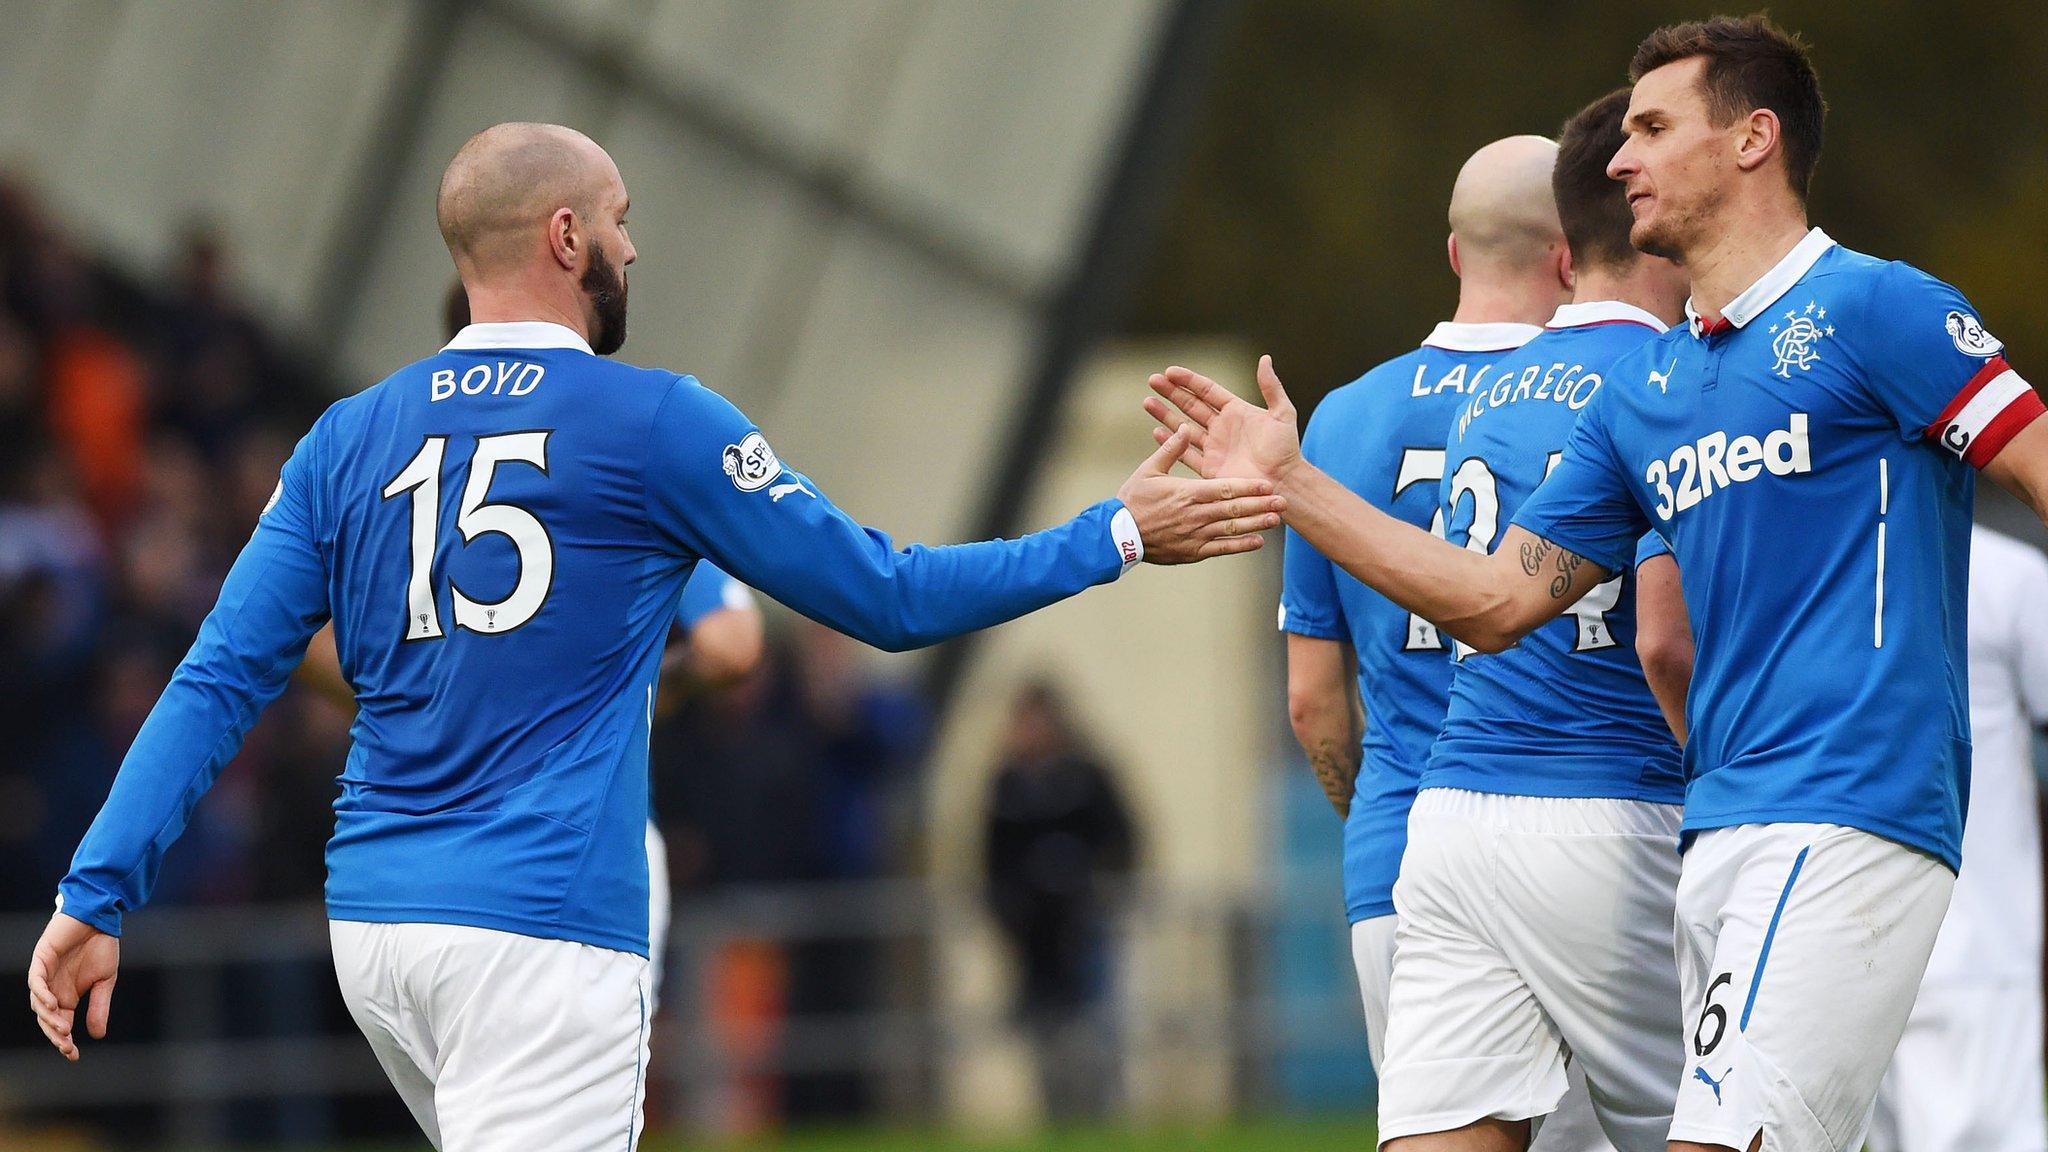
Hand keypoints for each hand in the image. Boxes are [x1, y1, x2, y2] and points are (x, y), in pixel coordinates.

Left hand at [27, 912, 119, 1060]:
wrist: (100, 918)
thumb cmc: (102, 946)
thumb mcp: (105, 981)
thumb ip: (99, 1006)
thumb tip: (97, 1035)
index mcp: (67, 996)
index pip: (60, 1023)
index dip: (64, 1040)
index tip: (73, 1055)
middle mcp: (52, 989)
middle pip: (46, 1019)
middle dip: (54, 1035)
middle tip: (66, 1046)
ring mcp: (44, 975)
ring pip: (38, 1004)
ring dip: (49, 1018)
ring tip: (64, 1028)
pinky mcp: (40, 959)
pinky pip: (35, 982)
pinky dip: (42, 994)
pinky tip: (53, 1004)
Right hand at [1116, 427, 1285, 563]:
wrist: (1117, 536)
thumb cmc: (1132, 500)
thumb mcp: (1148, 470)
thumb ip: (1169, 450)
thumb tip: (1184, 427)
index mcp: (1187, 493)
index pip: (1225, 489)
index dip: (1248, 487)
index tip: (1266, 484)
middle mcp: (1196, 515)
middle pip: (1234, 510)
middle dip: (1260, 505)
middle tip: (1282, 502)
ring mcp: (1195, 535)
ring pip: (1232, 530)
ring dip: (1256, 524)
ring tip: (1275, 520)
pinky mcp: (1192, 551)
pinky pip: (1221, 549)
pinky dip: (1240, 546)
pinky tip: (1257, 542)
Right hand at [1142, 356, 1303, 485]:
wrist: (1283, 482)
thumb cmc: (1286, 450)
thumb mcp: (1283, 414)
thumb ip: (1272, 387)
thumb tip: (1264, 358)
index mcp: (1236, 412)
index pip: (1207, 391)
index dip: (1189, 380)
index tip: (1170, 371)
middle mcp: (1222, 428)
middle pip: (1191, 405)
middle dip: (1171, 393)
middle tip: (1153, 380)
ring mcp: (1214, 447)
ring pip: (1184, 426)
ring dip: (1165, 414)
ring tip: (1147, 402)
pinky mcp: (1210, 468)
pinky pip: (1185, 453)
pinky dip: (1170, 443)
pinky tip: (1156, 432)